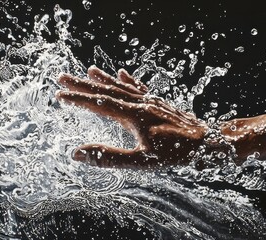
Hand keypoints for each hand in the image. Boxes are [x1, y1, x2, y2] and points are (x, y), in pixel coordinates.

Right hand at [56, 66, 208, 167]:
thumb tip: (78, 153)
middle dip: (84, 85)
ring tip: (89, 71)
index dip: (78, 99)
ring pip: (123, 87)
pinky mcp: (159, 103)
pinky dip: (129, 81)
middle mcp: (140, 104)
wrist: (205, 142)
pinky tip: (123, 73)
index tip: (60, 95)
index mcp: (133, 116)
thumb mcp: (142, 161)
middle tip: (63, 77)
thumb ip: (110, 157)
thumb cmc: (175, 153)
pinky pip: (140, 88)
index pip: (100, 104)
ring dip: (104, 79)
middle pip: (107, 91)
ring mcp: (150, 102)